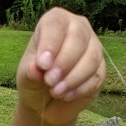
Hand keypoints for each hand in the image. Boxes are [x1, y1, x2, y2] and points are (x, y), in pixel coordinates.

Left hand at [17, 8, 105, 125]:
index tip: (42, 65)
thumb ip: (30, 71)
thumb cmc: (34, 81)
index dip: (50, 44)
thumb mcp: (26, 77)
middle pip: (79, 38)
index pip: (56, 24)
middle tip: (49, 82)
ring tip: (56, 92)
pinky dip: (79, 89)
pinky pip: (96, 76)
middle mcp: (77, 28)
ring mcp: (92, 47)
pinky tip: (66, 96)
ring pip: (91, 58)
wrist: (45, 103)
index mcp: (55, 22)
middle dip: (64, 63)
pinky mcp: (100, 69)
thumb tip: (36, 68)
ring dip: (73, 78)